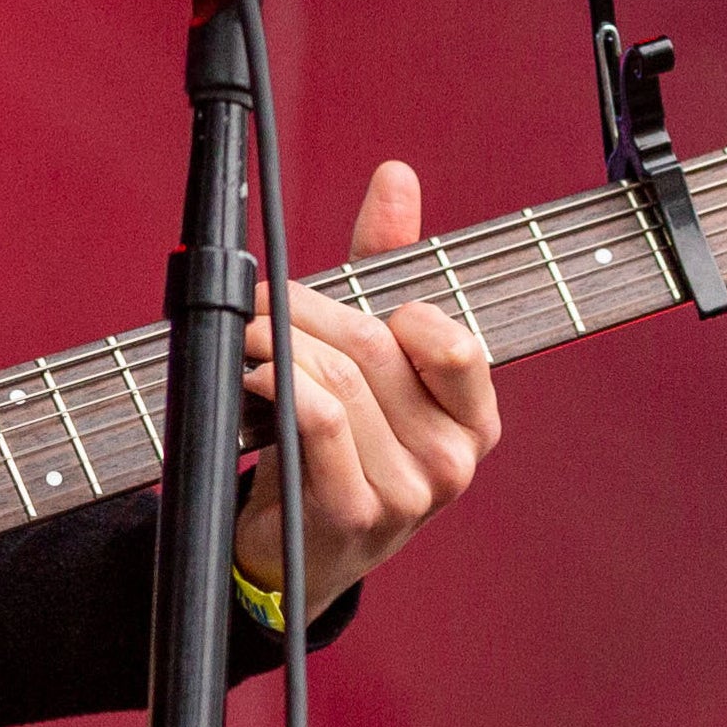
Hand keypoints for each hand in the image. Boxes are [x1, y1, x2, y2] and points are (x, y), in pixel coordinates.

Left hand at [234, 158, 502, 622]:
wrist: (296, 549)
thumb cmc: (341, 443)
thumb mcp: (372, 353)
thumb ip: (389, 264)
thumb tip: (396, 177)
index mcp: (474, 418)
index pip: (449, 337)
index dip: (388, 307)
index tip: (337, 296)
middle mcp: (453, 460)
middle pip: (376, 349)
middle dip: (309, 313)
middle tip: (266, 300)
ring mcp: (408, 493)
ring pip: (339, 381)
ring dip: (281, 345)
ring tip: (251, 334)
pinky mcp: (353, 513)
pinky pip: (316, 422)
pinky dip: (277, 385)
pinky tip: (255, 376)